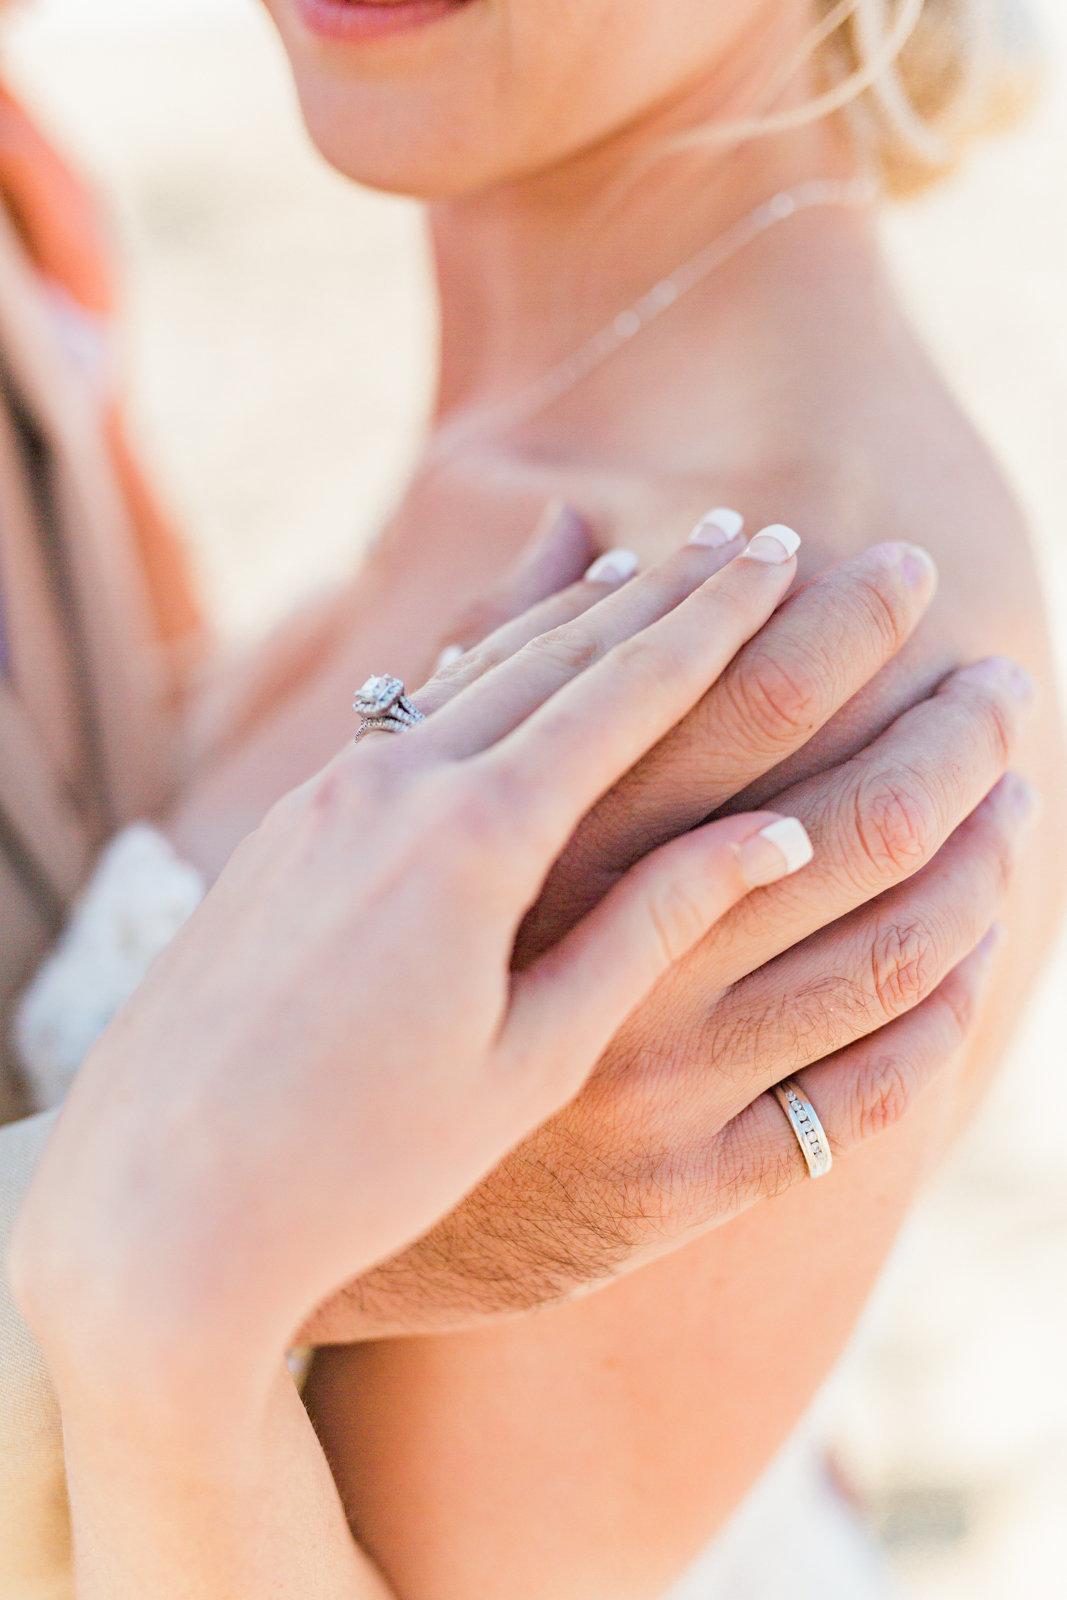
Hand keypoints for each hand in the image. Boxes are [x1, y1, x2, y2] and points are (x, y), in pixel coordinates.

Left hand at [12, 526, 816, 1408]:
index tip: (780, 553)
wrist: (158, 1198)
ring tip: (644, 565)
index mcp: (472, 840)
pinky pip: (410, 709)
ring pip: (476, 671)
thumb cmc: (363, 1157)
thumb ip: (649, 927)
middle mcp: (392, 784)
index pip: (625, 694)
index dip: (714, 620)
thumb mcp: (533, 1056)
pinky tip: (507, 650)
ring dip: (570, 615)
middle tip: (742, 537)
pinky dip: (483, 666)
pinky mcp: (286, 822)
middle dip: (660, 592)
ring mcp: (326, 794)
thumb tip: (773, 835)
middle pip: (556, 655)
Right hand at [306, 538, 1033, 1336]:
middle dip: (945, 720)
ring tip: (1012, 786)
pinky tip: (965, 947)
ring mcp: (654, 1086)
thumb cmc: (341, 962)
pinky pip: (864, 1099)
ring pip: (886, 950)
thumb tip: (578, 527)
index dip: (821, 622)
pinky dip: (938, 1008)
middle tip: (1003, 669)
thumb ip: (499, 662)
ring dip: (974, 852)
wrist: (262, 1176)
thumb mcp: (399, 806)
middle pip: (847, 810)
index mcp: (532, 844)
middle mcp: (603, 958)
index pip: (722, 698)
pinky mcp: (679, 1193)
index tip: (880, 566)